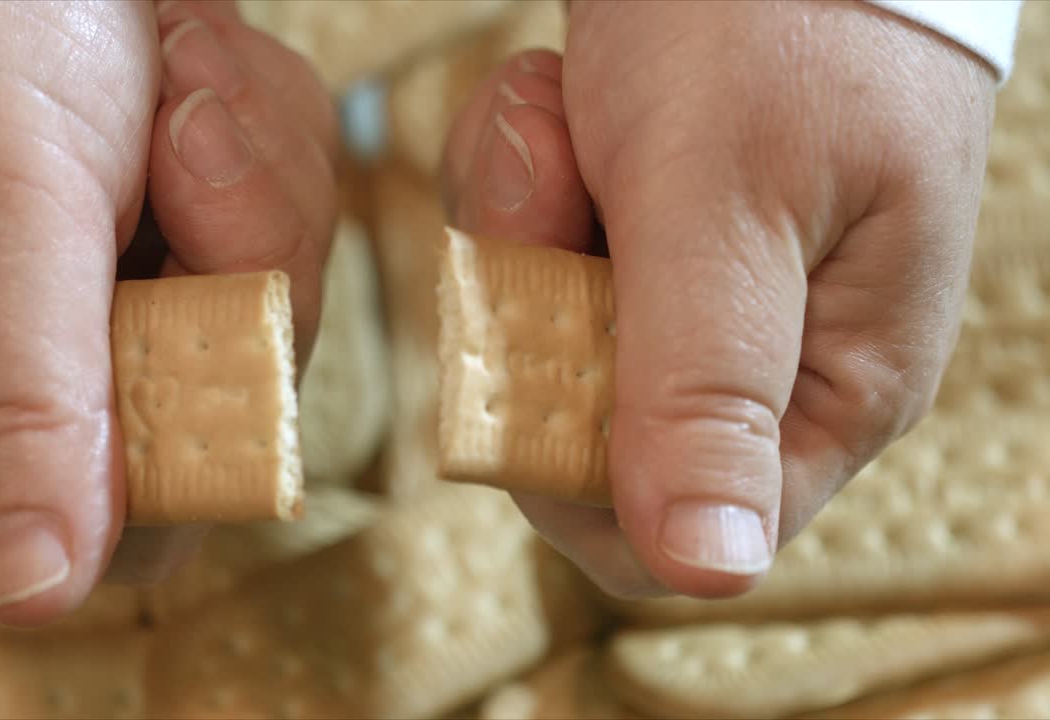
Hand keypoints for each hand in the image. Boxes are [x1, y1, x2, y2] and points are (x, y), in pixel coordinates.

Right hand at [0, 0, 336, 624]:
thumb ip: (20, 403)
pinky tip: (188, 60)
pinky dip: (265, 122)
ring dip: (252, 166)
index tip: (179, 291)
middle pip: (243, 392)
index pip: (131, 512)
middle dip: (235, 248)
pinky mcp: (211, 217)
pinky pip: (302, 201)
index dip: (194, 421)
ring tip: (170, 73)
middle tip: (171, 138)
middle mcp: (73, 361)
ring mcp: (154, 284)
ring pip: (288, 289)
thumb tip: (31, 594)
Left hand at [441, 1, 994, 598]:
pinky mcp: (637, 231)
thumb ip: (709, 386)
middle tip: (561, 183)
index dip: (570, 472)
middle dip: (538, 301)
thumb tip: (711, 570)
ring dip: (520, 217)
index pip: (677, 531)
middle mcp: (764, 358)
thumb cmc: (778, 21)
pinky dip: (519, 172)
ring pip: (543, 327)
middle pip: (586, 423)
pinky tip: (558, 101)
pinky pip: (533, 249)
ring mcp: (691, 290)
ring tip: (567, 118)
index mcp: (832, 383)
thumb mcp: (728, 206)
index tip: (526, 363)